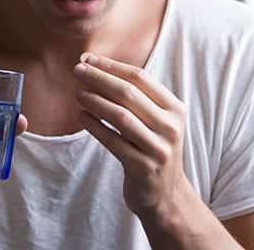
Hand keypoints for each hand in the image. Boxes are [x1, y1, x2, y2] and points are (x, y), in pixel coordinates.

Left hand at [73, 53, 189, 219]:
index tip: (89, 59)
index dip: (112, 66)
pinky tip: (81, 116)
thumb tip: (97, 67)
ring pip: (120, 116)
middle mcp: (171, 127)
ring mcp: (158, 148)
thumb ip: (137, 97)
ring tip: (78, 93)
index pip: (141, 78)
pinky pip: (113, 141)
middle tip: (77, 70)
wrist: (166, 195)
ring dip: (95, 101)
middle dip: (99, 79)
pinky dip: (95, 126)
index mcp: (175, 109)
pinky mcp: (143, 167)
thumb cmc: (152, 149)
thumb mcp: (156, 121)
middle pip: (129, 94)